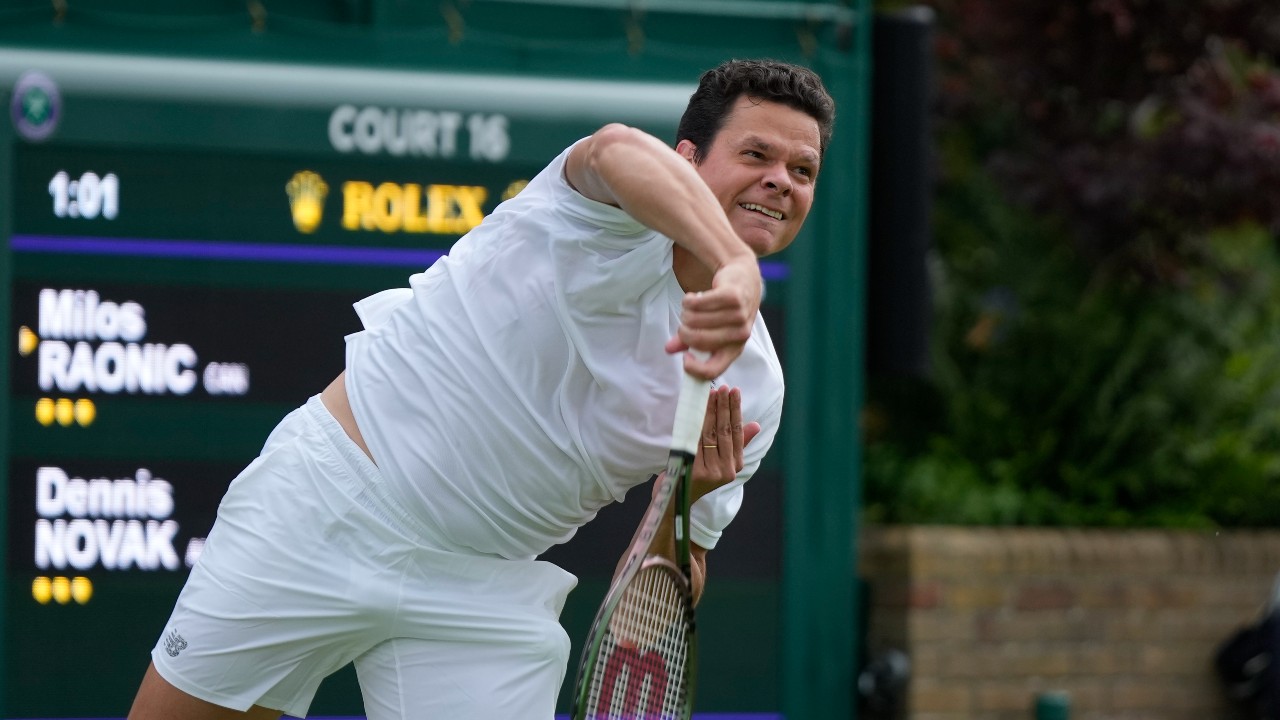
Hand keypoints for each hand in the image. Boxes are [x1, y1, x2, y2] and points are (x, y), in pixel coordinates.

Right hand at [665, 258, 762, 379]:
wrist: (744, 282)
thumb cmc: (725, 312)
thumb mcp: (711, 331)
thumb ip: (689, 342)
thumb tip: (668, 349)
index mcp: (734, 350)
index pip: (713, 370)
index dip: (694, 368)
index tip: (684, 357)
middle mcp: (740, 335)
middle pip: (699, 341)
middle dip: (684, 332)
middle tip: (684, 324)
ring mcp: (739, 316)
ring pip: (696, 320)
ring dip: (686, 313)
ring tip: (690, 309)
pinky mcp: (733, 297)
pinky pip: (698, 303)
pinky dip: (689, 301)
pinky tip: (693, 298)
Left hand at [690, 385, 761, 502]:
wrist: (676, 500)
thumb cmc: (698, 475)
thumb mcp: (719, 460)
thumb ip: (737, 443)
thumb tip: (756, 425)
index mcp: (736, 465)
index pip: (737, 432)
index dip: (736, 410)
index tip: (735, 391)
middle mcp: (727, 470)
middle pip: (724, 431)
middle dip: (724, 406)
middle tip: (723, 387)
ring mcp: (711, 472)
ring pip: (709, 435)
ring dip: (709, 412)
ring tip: (710, 394)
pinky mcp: (696, 472)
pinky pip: (695, 442)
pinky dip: (695, 425)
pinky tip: (695, 411)